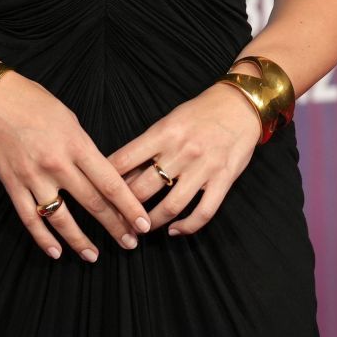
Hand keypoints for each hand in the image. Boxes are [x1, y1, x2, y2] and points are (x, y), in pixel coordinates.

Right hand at [0, 57, 151, 261]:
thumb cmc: (34, 102)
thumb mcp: (70, 119)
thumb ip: (84, 148)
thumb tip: (100, 174)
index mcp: (76, 144)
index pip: (110, 182)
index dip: (129, 207)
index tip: (143, 224)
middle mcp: (57, 163)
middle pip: (92, 202)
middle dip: (115, 226)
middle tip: (130, 244)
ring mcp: (33, 176)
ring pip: (61, 218)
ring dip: (80, 241)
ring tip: (94, 256)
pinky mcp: (12, 184)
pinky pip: (29, 218)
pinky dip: (42, 238)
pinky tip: (56, 252)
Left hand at [105, 77, 262, 236]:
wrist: (240, 105)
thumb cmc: (200, 112)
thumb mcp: (170, 120)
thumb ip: (149, 145)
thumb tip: (122, 171)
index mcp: (163, 132)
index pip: (124, 160)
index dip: (106, 180)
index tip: (95, 193)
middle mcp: (182, 151)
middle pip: (143, 188)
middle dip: (125, 208)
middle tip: (115, 219)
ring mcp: (204, 167)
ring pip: (171, 205)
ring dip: (152, 222)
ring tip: (141, 230)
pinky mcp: (223, 180)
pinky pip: (203, 212)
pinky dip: (187, 227)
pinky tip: (175, 231)